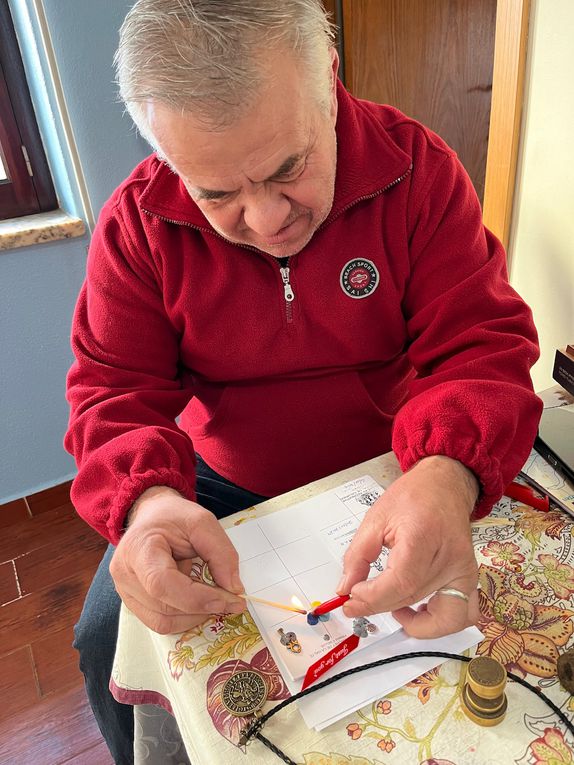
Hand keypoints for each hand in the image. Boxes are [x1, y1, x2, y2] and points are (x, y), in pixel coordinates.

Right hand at [109, 486, 244, 633]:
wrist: (152, 516)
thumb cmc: (174, 517)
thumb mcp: (203, 522)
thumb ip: (221, 554)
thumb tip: (233, 589)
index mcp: (138, 549)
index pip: (162, 584)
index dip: (196, 598)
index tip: (228, 599)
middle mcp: (124, 574)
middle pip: (165, 607)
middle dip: (203, 607)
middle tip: (231, 599)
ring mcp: (125, 592)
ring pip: (163, 621)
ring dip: (195, 615)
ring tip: (211, 595)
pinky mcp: (133, 603)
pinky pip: (160, 622)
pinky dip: (185, 617)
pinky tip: (197, 601)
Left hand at [339, 456, 480, 637]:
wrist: (444, 485)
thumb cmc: (414, 496)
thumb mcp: (376, 518)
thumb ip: (357, 556)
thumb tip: (345, 588)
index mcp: (423, 536)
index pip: (400, 582)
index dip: (373, 597)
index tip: (352, 597)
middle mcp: (450, 557)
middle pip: (412, 597)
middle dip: (379, 606)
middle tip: (357, 601)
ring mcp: (464, 570)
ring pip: (438, 614)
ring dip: (410, 621)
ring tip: (389, 606)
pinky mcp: (469, 578)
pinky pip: (461, 615)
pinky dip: (439, 623)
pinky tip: (417, 613)